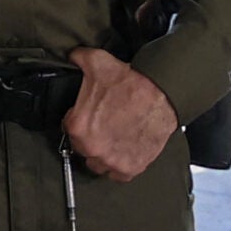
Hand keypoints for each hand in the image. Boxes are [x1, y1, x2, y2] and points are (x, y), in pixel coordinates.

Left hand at [64, 48, 178, 181]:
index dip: (77, 120)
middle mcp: (91, 148)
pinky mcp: (132, 167)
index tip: (87, 116)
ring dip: (103, 156)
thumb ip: (77, 58)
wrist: (161, 94)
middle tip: (101, 128)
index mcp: (76, 126)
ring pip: (99, 165)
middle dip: (89, 139)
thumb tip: (70, 54)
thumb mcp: (95, 62)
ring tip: (111, 142)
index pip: (68, 129)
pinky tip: (123, 153)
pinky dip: (120, 167)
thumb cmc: (129, 81)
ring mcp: (112, 160)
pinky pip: (119, 175)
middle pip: (82, 149)